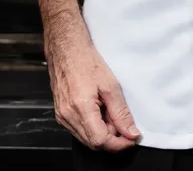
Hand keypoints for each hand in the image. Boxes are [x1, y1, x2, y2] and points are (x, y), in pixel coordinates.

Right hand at [46, 26, 140, 151]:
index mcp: (80, 108)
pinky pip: (79, 130)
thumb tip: (131, 132)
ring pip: (86, 139)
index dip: (119, 143)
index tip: (131, 138)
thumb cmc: (86, 61)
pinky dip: (93, 127)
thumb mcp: (111, 85)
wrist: (67, 49)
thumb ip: (121, 112)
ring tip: (111, 113)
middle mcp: (68, 116)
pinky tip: (100, 112)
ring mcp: (62, 117)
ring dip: (103, 133)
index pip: (100, 141)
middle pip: (93, 143)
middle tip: (125, 124)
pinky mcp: (61, 114)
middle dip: (113, 139)